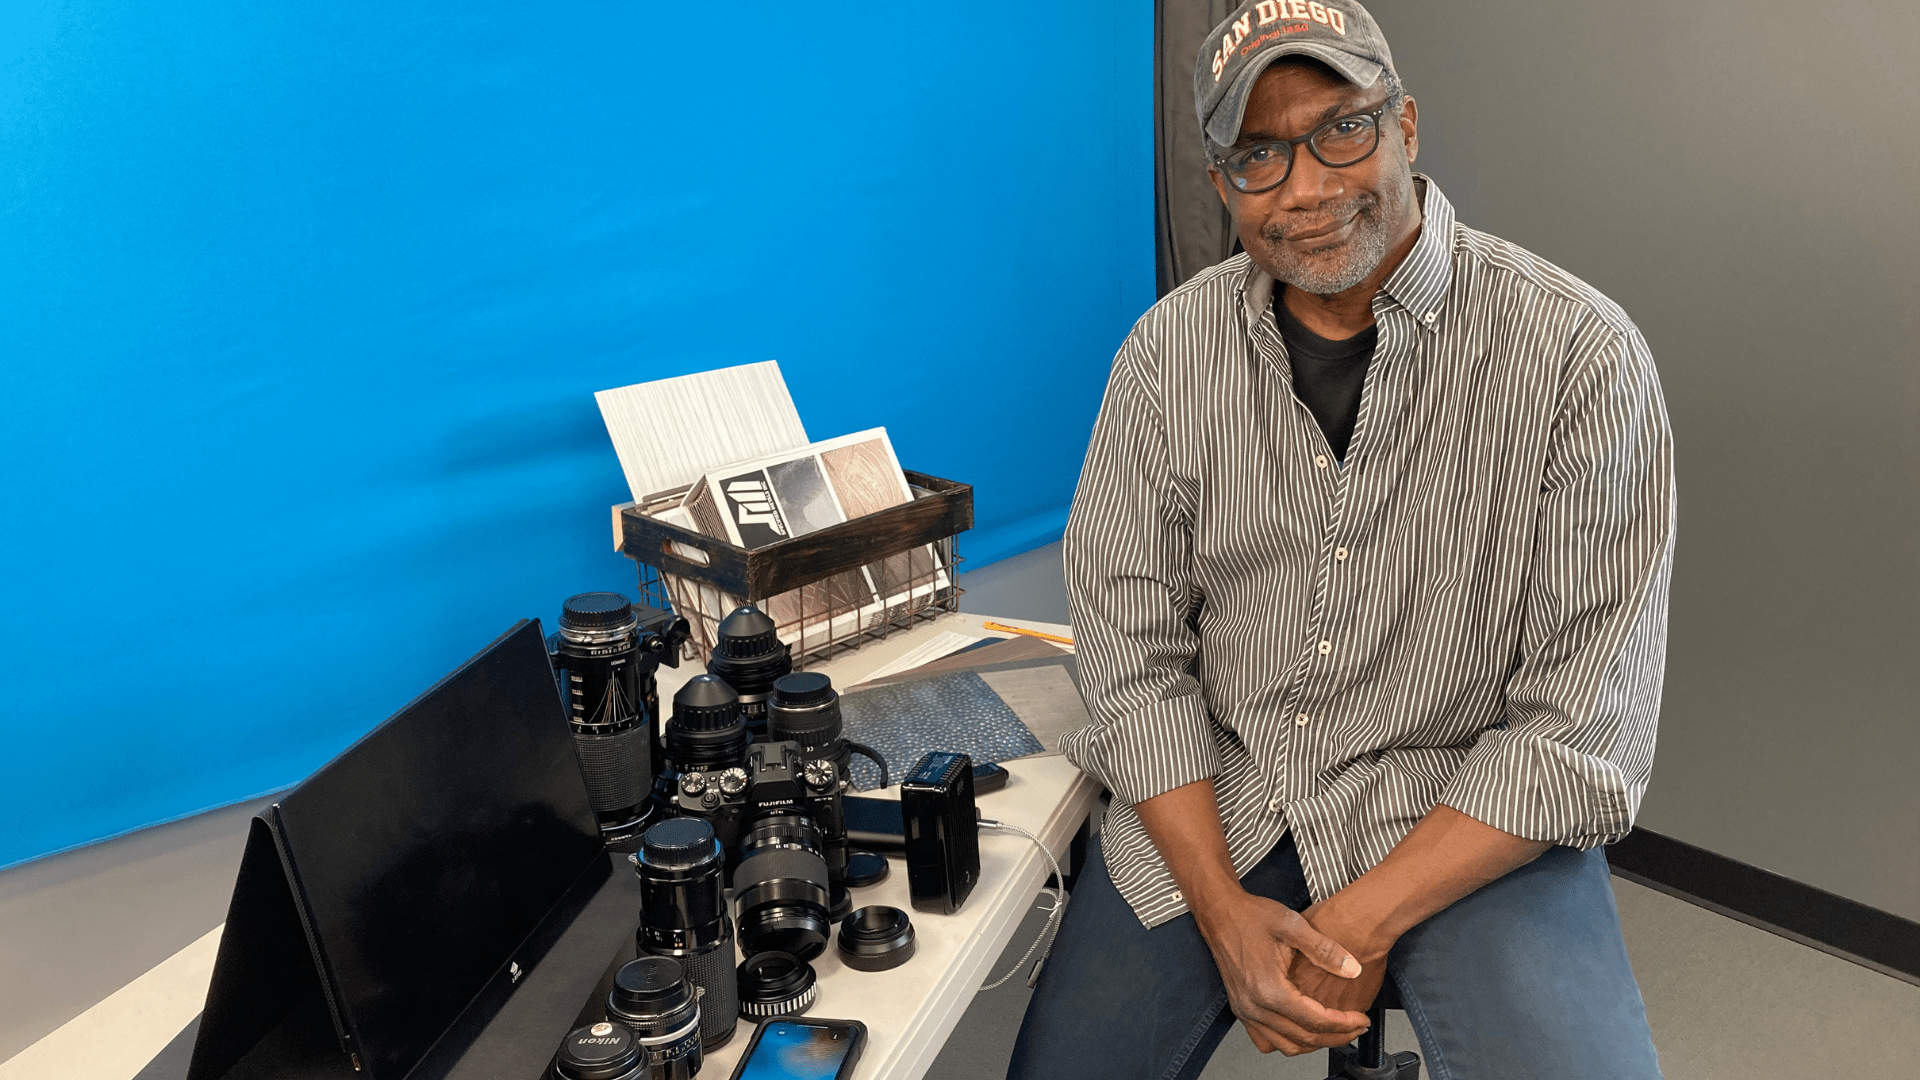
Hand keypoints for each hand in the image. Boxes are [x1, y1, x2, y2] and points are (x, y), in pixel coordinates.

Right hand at [1192, 889, 1371, 1055]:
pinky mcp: (1241, 1009)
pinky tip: (1302, 1027)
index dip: (1344, 1023)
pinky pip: (1266, 1040)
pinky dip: (1289, 1040)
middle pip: (1303, 1039)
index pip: (1315, 1020)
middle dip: (1336, 1036)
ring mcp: (1245, 1010)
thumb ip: (1325, 950)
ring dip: (1313, 1043)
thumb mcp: (1293, 925)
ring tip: (1334, 1030)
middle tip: (1355, 1026)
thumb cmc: (1250, 916)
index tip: (1360, 1019)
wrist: (1220, 912)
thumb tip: (1352, 969)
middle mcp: (1254, 1006)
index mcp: (1269, 989)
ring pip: (1285, 1046)